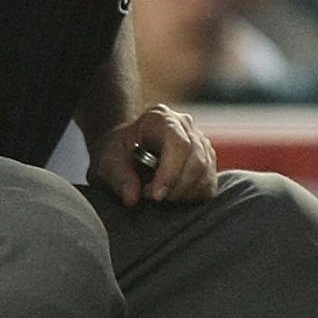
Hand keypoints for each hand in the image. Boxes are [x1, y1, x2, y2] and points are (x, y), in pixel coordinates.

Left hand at [92, 104, 215, 207]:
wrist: (128, 148)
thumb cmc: (118, 151)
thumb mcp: (108, 161)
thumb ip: (118, 177)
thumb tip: (132, 198)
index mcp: (160, 118)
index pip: (178, 144)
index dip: (170, 173)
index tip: (155, 196)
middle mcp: (186, 126)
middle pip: (197, 161)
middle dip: (176, 188)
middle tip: (151, 198)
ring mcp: (201, 142)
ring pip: (205, 174)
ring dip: (183, 194)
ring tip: (159, 196)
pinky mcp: (208, 160)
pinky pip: (209, 184)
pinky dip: (192, 196)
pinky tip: (173, 196)